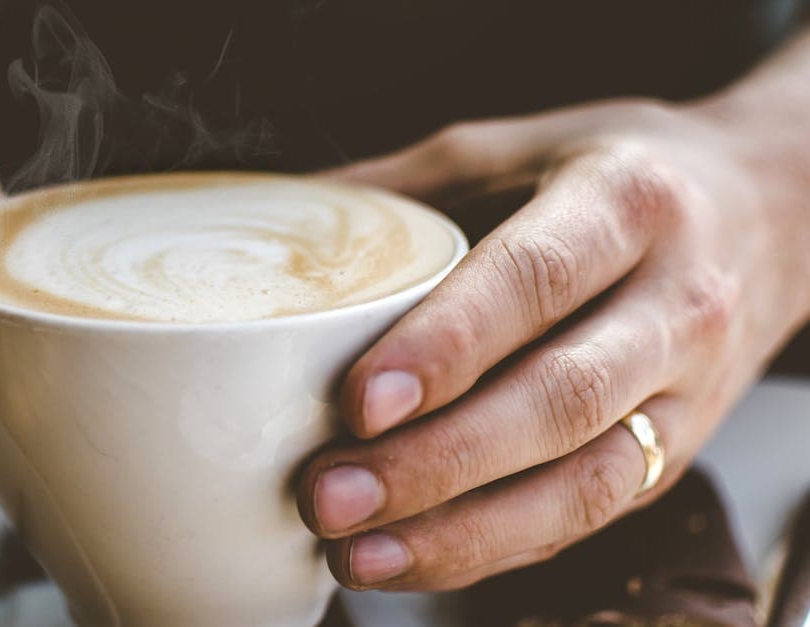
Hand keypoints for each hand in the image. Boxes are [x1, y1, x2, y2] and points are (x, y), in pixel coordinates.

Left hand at [298, 98, 809, 589]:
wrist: (767, 213)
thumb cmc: (619, 176)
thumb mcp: (516, 147)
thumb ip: (405, 185)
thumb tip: (283, 223)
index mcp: (626, 204)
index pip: (535, 282)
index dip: (447, 348)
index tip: (361, 402)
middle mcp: (673, 303)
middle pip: (558, 401)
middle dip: (436, 463)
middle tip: (328, 495)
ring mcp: (686, 391)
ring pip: (581, 484)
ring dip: (460, 533)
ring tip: (355, 553)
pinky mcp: (675, 451)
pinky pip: (587, 517)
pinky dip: (495, 547)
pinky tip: (414, 558)